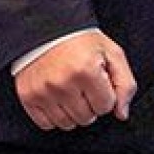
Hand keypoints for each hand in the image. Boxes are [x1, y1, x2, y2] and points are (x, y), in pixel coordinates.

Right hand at [14, 31, 136, 130]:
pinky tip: (56, 98)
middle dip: (90, 104)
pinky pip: (46, 124)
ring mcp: (43, 92)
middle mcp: (62, 83)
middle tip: (83, 85)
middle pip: (87, 118)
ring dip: (72, 112)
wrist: (45, 29)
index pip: (106, 107)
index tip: (98, 81)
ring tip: (70, 90)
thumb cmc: (79, 41)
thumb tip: (122, 113)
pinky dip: (54, 115)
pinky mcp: (28, 97)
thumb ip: (125, 84)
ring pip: (67, 124)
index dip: (106, 95)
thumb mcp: (112, 53)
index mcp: (86, 71)